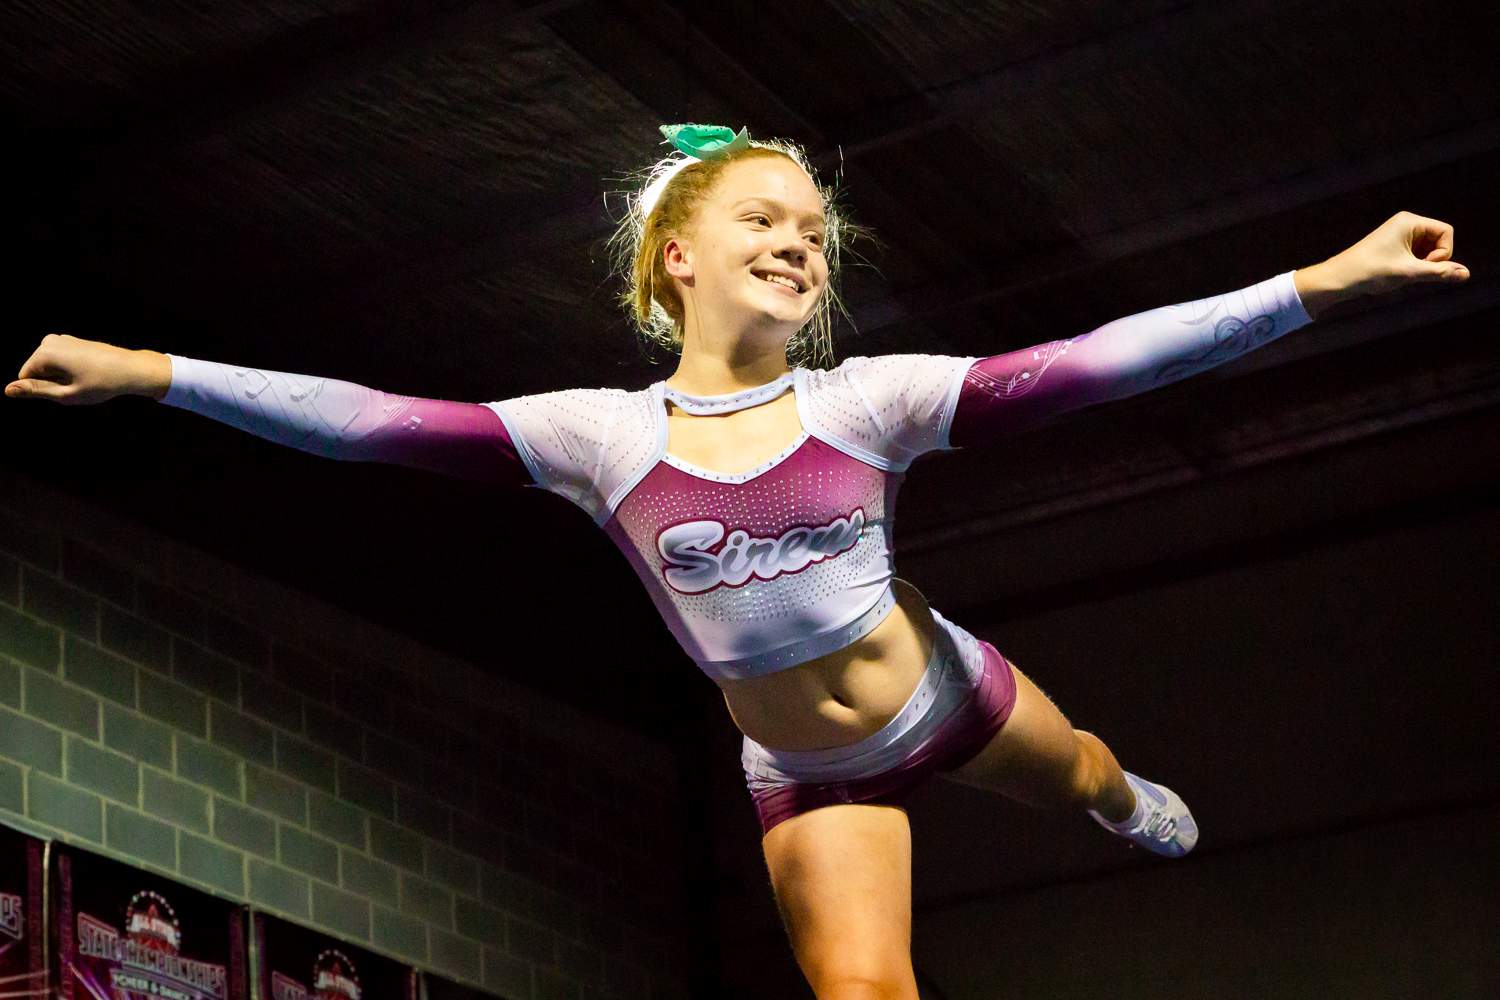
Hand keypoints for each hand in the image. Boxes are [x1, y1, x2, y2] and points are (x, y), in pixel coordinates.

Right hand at [5, 334, 160, 404]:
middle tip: (80, 383)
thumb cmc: (100, 384)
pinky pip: (59, 361)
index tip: (69, 388)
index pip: (25, 378)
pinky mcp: (69, 340)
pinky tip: (88, 370)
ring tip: (85, 376)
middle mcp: (49, 341)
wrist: (130, 368)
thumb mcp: (66, 394)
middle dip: (53, 382)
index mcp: (44, 353)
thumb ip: (35, 391)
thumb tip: (7, 390)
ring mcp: (60, 338)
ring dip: (62, 376)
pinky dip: (70, 369)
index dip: (45, 390)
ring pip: (48, 367)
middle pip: (36, 371)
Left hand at [1326, 211, 1470, 297]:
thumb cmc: (1370, 271)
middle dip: (1432, 258)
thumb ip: (1439, 272)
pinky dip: (1413, 265)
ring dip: (1422, 264)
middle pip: (1439, 239)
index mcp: (1409, 221)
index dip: (1444, 252)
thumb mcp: (1409, 272)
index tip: (1426, 265)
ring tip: (1403, 273)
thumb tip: (1466, 274)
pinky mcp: (1393, 245)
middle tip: (1413, 272)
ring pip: (1428, 248)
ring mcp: (1399, 233)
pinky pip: (1416, 253)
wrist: (1339, 278)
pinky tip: (1398, 273)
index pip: (1446, 232)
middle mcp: (1405, 223)